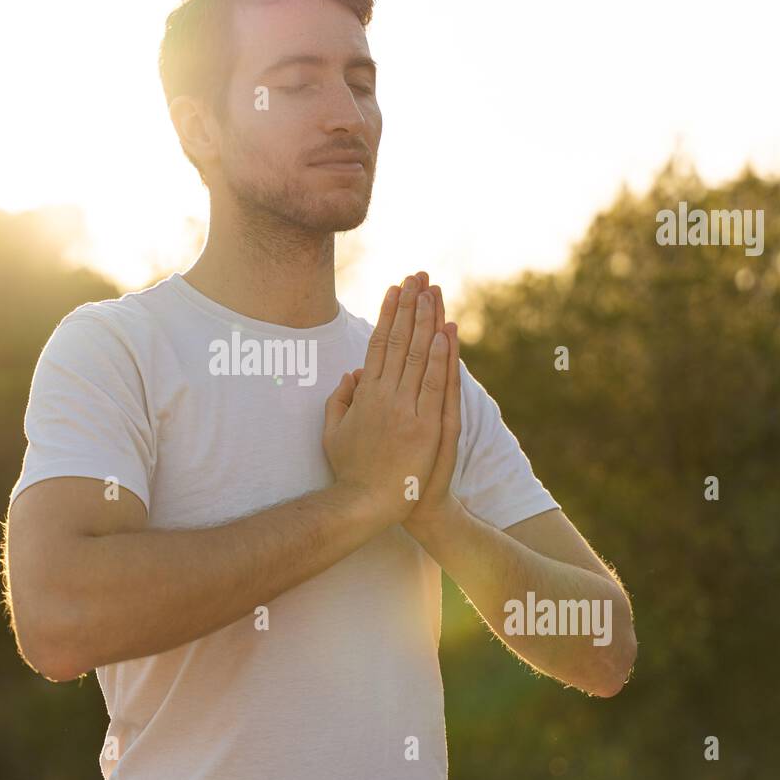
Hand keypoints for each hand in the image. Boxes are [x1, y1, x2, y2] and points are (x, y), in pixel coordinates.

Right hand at [323, 274, 448, 526]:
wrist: (370, 504)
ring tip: (432, 292)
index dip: (388, 314)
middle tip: (417, 275)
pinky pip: (436, 384)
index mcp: (365, 395)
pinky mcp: (427, 426)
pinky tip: (446, 332)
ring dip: (427, 321)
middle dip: (409, 305)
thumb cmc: (352, 471)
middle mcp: (385, 396)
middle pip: (400, 341)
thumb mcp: (333, 433)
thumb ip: (339, 401)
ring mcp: (407, 410)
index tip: (395, 289)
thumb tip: (351, 374)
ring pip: (419, 356)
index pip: (378, 344)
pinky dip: (441, 357)